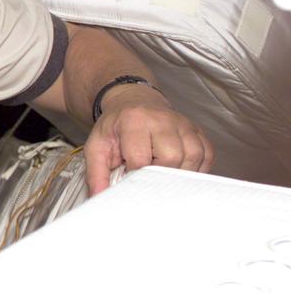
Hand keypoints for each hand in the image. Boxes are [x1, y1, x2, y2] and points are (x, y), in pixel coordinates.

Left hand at [83, 85, 213, 194]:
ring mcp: (183, 123)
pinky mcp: (197, 130)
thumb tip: (99, 198)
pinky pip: (207, 154)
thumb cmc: (115, 128)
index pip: (141, 158)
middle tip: (147, 176)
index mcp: (134, 121)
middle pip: (172, 158)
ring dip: (180, 173)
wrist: (132, 103)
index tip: (129, 177)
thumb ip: (95, 173)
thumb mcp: (96, 147)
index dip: (135, 175)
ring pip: (193, 156)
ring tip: (162, 175)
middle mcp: (162, 119)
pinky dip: (197, 168)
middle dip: (159, 174)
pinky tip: (180, 171)